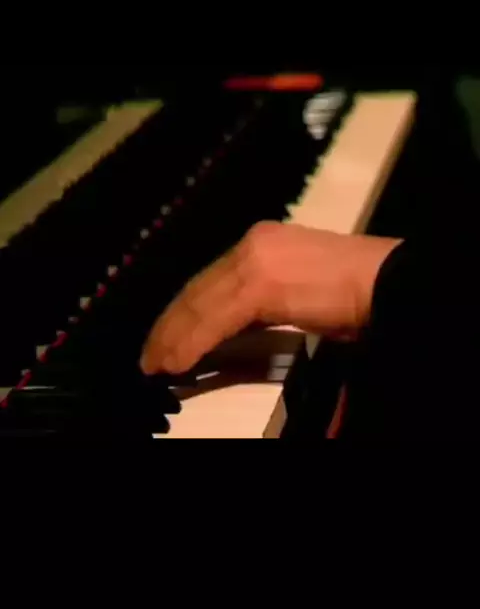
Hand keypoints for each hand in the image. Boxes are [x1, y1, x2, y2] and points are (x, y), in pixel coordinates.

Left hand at [140, 222, 400, 375]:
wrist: (389, 282)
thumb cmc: (358, 291)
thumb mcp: (298, 292)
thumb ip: (265, 303)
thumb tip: (239, 328)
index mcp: (262, 244)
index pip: (210, 279)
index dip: (183, 311)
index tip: (165, 337)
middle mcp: (253, 244)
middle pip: (198, 288)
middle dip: (170, 324)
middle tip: (150, 356)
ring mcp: (255, 259)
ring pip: (200, 303)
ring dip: (173, 337)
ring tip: (155, 365)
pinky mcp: (261, 282)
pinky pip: (215, 319)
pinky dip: (191, 342)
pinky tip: (176, 362)